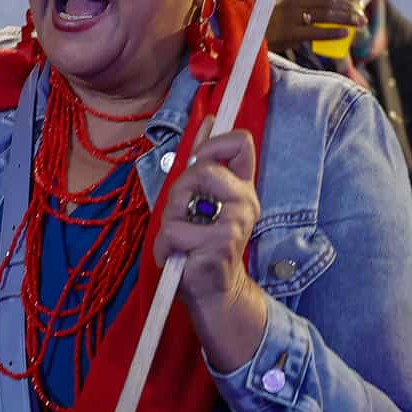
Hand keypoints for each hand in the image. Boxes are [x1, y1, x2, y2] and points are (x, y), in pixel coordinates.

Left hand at [155, 121, 261, 305]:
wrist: (212, 291)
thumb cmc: (200, 244)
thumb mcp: (200, 198)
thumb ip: (204, 162)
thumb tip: (207, 120)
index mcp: (242, 188)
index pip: (241, 143)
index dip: (213, 143)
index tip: (199, 159)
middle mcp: (245, 203)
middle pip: (202, 169)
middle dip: (179, 192)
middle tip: (183, 216)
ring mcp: (235, 224)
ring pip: (180, 201)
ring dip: (169, 221)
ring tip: (181, 240)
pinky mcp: (218, 246)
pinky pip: (172, 232)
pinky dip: (165, 247)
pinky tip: (178, 257)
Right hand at [267, 0, 368, 54]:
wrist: (243, 32)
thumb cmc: (266, 16)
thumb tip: (335, 1)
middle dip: (349, 6)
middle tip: (361, 14)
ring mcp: (289, 16)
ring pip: (326, 14)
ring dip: (347, 18)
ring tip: (359, 23)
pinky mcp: (289, 34)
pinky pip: (318, 31)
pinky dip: (333, 32)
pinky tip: (344, 33)